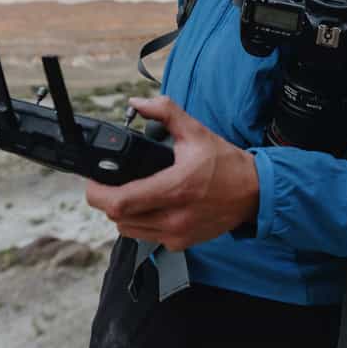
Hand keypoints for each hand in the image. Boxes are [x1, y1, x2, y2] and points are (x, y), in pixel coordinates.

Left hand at [85, 96, 259, 250]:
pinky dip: (141, 222)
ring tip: (130, 192)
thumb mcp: (195, 131)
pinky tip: (150, 205)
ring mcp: (177, 234)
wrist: (253, 192)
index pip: (121, 202)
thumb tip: (138, 103)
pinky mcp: (181, 244)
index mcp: (175, 187)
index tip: (93, 181)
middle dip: (107, 200)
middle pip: (118, 218)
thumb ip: (165, 112)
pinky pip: (147, 236)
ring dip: (122, 213)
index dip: (98, 193)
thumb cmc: (226, 163)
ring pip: (129, 230)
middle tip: (108, 183)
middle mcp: (174, 217)